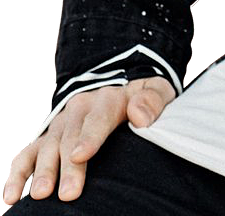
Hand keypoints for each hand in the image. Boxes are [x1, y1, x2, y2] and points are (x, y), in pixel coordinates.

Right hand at [3, 76, 174, 204]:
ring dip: (40, 171)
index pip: (98, 118)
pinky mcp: (47, 137)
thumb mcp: (156, 89)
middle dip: (66, 166)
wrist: (119, 81)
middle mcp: (79, 109)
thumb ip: (152, 100)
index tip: (81, 155)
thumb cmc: (141, 97)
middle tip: (67, 194)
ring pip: (46, 146)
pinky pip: (26, 153)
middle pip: (70, 138)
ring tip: (39, 196)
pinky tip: (11, 197)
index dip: (89, 137)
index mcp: (108, 98)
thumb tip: (139, 116)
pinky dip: (17, 174)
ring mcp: (60, 123)